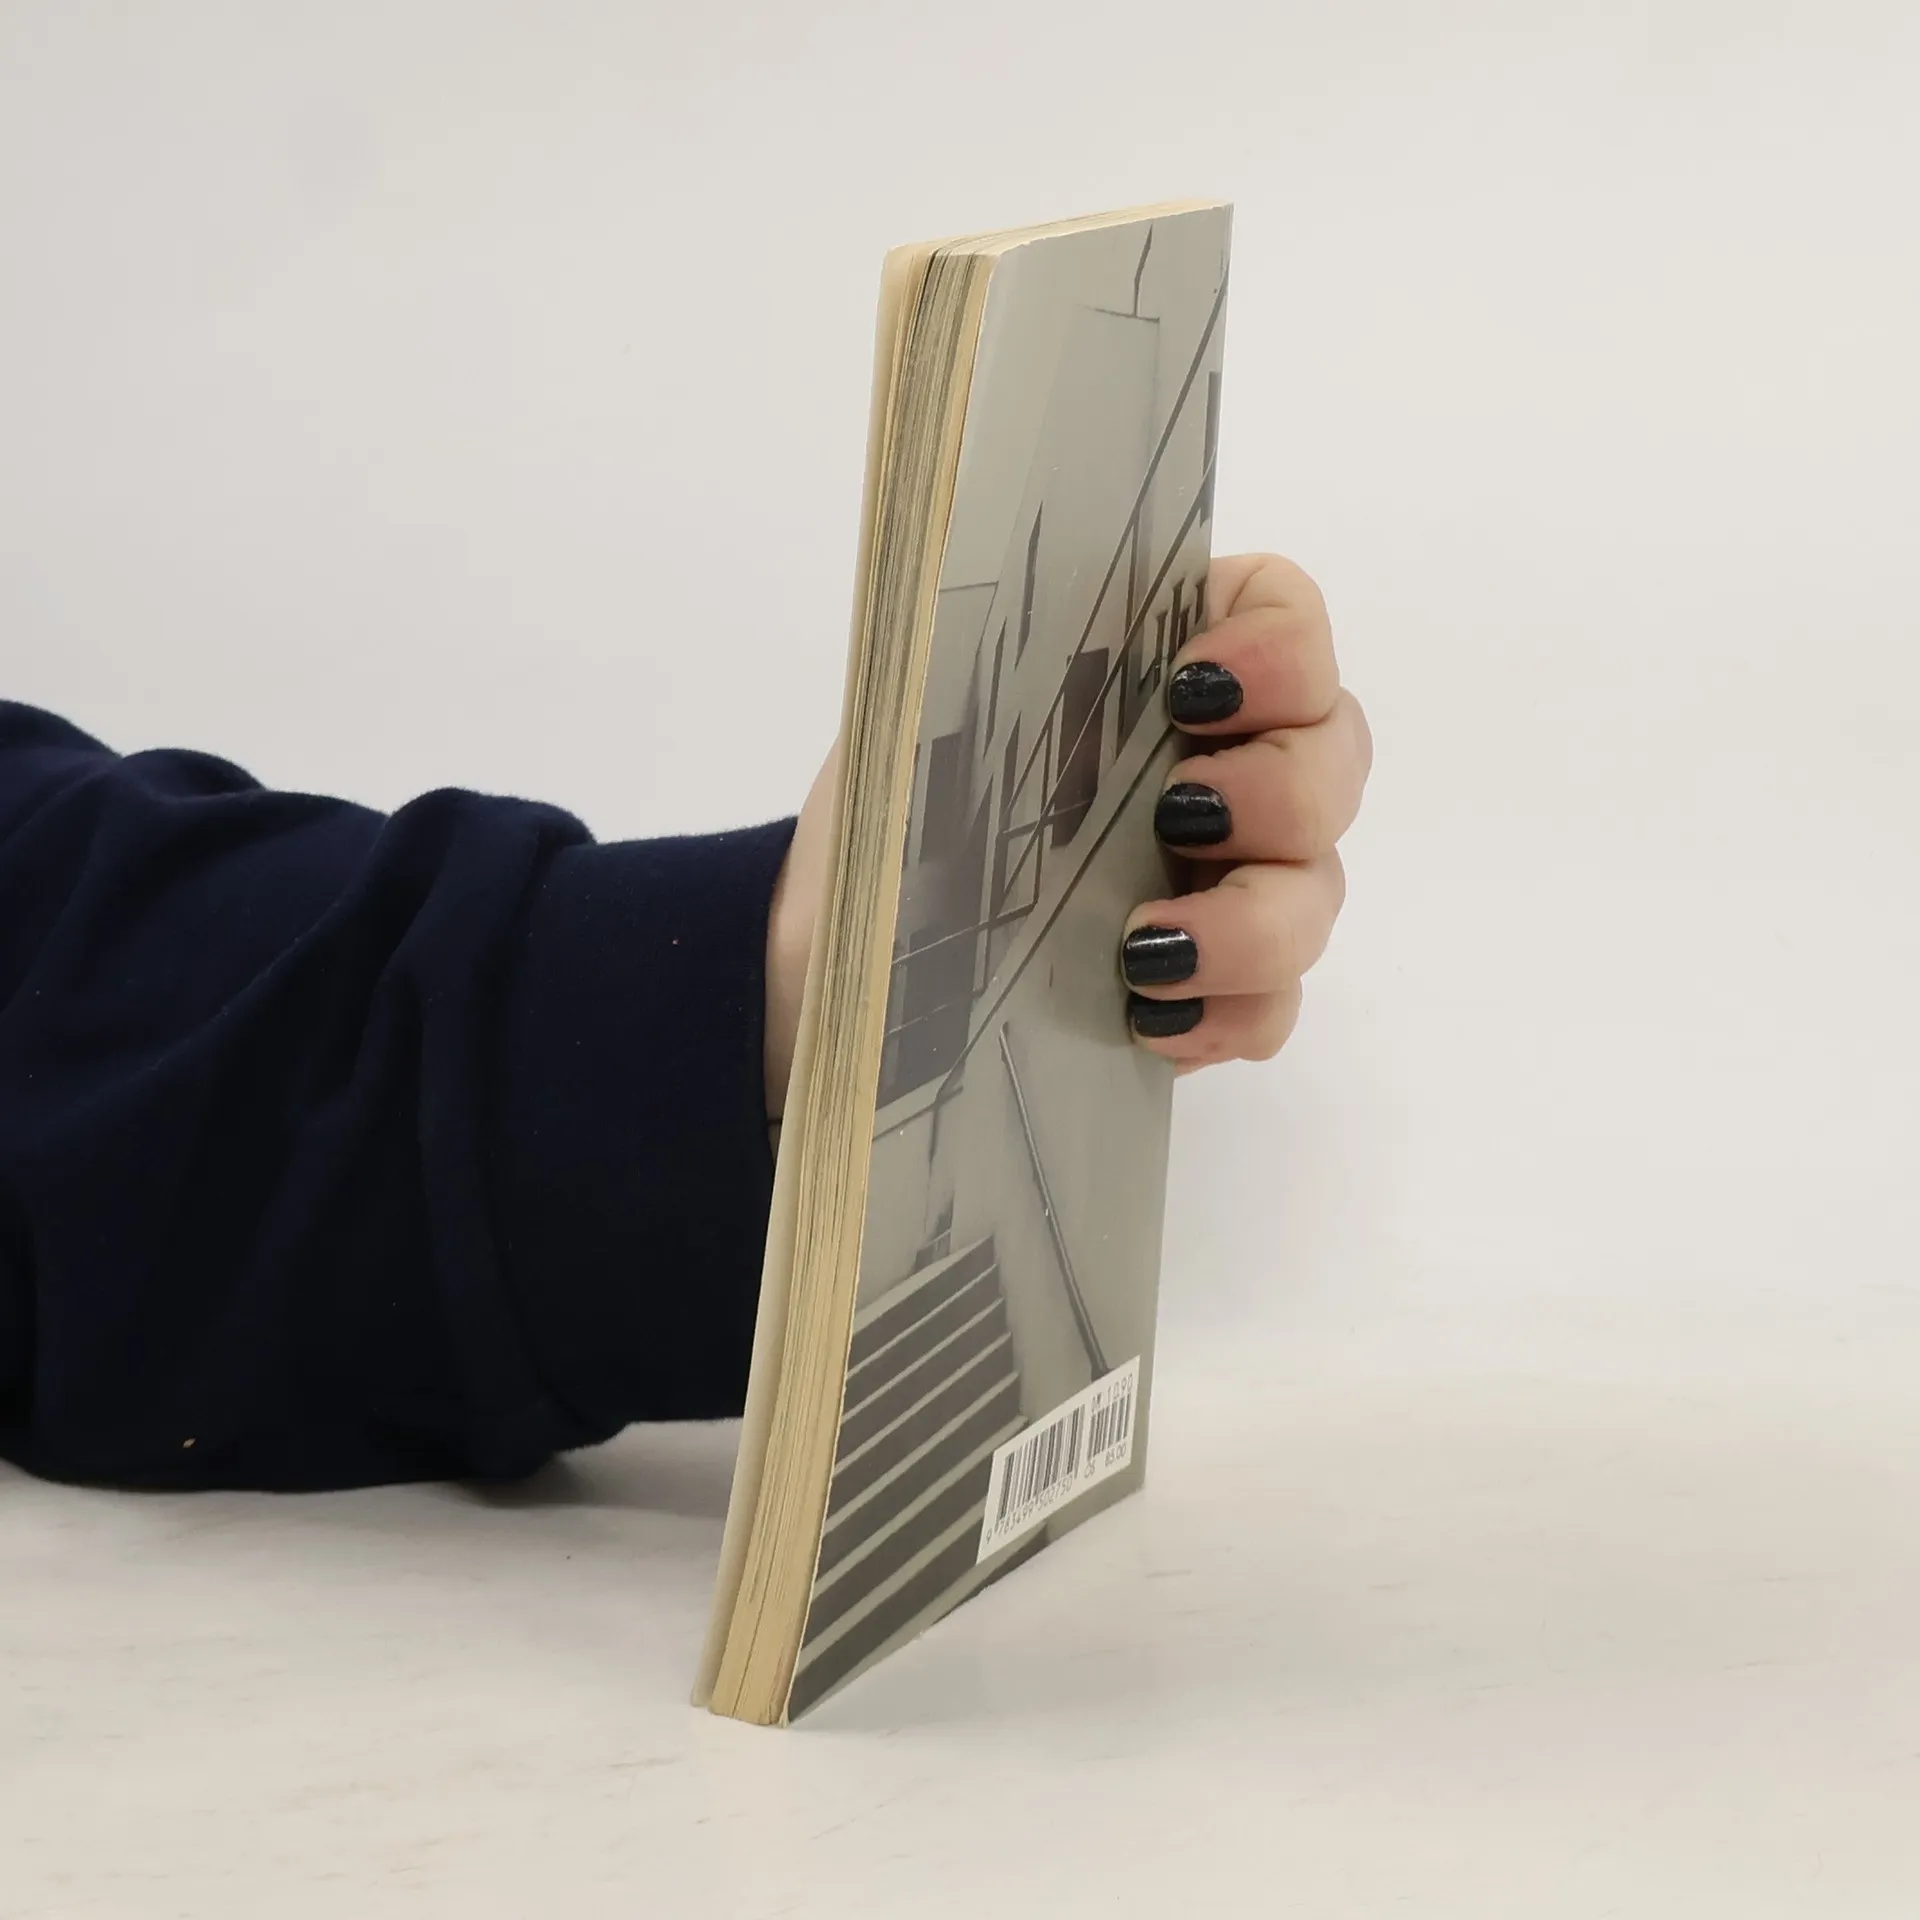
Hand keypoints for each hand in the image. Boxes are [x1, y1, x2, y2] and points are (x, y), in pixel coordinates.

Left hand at [763, 551, 1369, 1108]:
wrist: (851, 956)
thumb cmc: (897, 812)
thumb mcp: (922, 711)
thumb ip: (989, 641)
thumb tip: (1000, 570)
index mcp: (1165, 674)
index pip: (1287, 619)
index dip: (1278, 647)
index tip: (1194, 686)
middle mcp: (1228, 767)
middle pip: (1335, 757)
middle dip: (1277, 790)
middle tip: (1178, 814)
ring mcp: (1235, 884)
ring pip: (1319, 892)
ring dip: (1251, 925)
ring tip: (1144, 951)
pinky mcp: (1215, 989)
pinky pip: (1277, 1006)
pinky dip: (1231, 1015)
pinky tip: (1150, 1020)